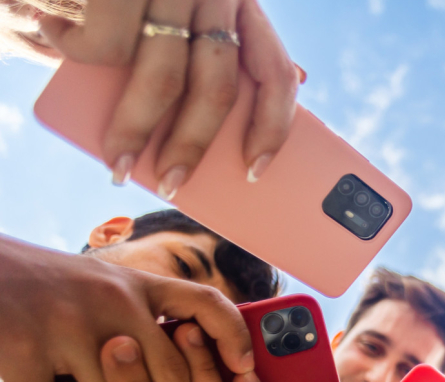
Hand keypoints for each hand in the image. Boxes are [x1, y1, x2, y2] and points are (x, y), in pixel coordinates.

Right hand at [0, 236, 258, 381]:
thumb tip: (194, 358)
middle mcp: (111, 301)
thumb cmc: (46, 283)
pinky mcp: (23, 349)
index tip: (246, 369)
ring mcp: (68, 325)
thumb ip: (146, 314)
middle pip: (170, 379)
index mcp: (137, 285)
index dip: (233, 337)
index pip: (205, 303)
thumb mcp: (107, 284)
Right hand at [39, 0, 297, 192]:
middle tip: (171, 187)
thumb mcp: (177, 14)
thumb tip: (241, 120)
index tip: (254, 172)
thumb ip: (208, 51)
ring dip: (137, 131)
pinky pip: (110, 45)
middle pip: (217, 88)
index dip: (272, 127)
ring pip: (164, 79)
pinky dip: (80, 51)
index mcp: (241, 4)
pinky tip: (56, 36)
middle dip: (192, 147)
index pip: (275, 73)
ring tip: (117, 162)